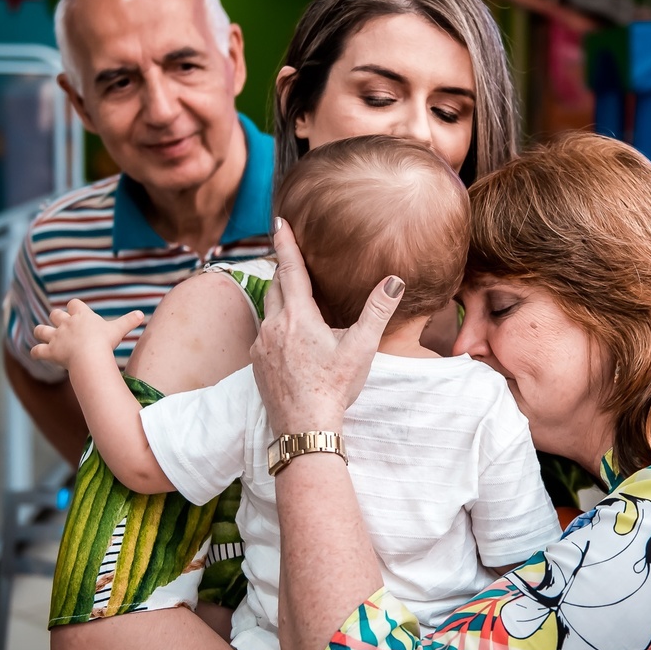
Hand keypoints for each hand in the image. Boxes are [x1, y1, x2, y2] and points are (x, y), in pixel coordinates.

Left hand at [31, 299, 143, 370]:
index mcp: (81, 316)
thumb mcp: (118, 329)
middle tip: (64, 327)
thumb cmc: (104, 341)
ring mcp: (56, 337)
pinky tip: (40, 354)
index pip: (74, 303)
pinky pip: (37, 350)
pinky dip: (37, 352)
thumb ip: (129, 321)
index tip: (78, 313)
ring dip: (41, 332)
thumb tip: (142, 314)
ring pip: (40, 330)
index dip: (75, 308)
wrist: (90, 355)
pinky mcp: (49, 351)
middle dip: (57, 318)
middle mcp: (66, 323)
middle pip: (55, 314)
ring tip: (45, 336)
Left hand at [250, 218, 403, 435]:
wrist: (305, 428)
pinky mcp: (256, 363)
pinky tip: (291, 341)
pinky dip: (276, 327)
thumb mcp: (361, 348)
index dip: (285, 242)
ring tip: (296, 301)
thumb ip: (377, 311)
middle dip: (284, 270)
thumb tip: (394, 280)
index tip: (279, 221)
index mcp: (298, 316)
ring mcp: (261, 345)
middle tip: (292, 259)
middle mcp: (274, 325)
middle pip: (275, 285)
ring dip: (280, 300)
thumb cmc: (334, 388)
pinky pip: (263, 334)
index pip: (289, 268)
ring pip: (268, 310)